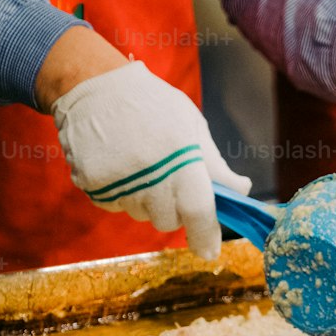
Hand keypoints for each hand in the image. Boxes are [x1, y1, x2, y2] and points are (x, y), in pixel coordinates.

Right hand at [51, 61, 251, 259]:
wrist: (93, 84)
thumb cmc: (152, 104)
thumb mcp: (191, 126)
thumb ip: (215, 165)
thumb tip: (242, 190)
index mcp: (181, 157)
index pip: (197, 212)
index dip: (205, 236)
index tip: (208, 251)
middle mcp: (149, 174)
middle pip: (168, 222)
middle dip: (174, 210)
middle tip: (167, 179)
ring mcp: (118, 182)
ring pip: (141, 215)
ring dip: (146, 200)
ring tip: (140, 163)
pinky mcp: (93, 184)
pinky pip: (114, 206)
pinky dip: (120, 194)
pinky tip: (119, 163)